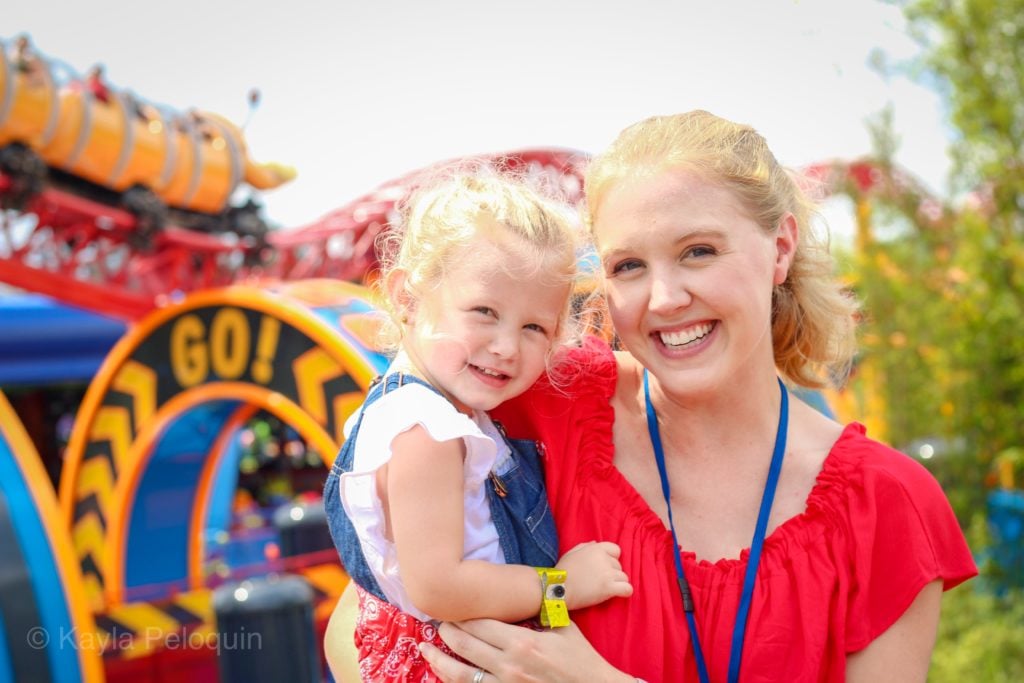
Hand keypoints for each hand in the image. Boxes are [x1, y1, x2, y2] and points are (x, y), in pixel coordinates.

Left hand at [420, 619, 633, 682]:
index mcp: (523, 642)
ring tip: (425, 650)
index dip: (463, 615)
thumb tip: (528, 588)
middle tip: (437, 623)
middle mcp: (509, 664)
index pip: (482, 624)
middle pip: (466, 646)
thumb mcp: (564, 627)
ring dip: (440, 661)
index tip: (452, 607)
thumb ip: (542, 610)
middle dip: (447, 633)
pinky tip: (445, 675)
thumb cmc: (581, 659)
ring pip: (461, 674)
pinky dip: (455, 682)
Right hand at [555, 542, 632, 609]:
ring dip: (617, 583)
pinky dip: (625, 592)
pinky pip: (627, 589)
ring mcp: (607, 573)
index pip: (616, 550)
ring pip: (624, 577)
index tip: (603, 568)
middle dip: (612, 573)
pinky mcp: (609, 588)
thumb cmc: (561, 571)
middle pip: (619, 566)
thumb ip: (585, 546)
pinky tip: (618, 594)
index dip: (611, 559)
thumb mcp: (571, 553)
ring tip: (604, 589)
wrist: (556, 589)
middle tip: (599, 581)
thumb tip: (596, 543)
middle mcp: (604, 559)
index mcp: (596, 548)